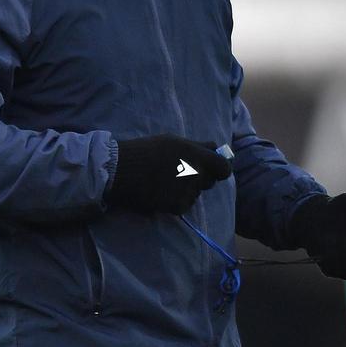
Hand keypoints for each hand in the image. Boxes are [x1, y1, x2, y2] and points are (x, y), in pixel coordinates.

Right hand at [108, 135, 231, 213]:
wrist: (121, 170)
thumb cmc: (146, 151)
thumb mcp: (173, 141)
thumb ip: (198, 146)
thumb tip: (217, 147)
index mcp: (197, 154)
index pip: (224, 168)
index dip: (220, 169)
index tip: (214, 170)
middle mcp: (196, 173)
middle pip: (209, 181)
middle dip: (200, 178)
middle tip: (179, 173)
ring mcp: (187, 191)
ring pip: (196, 193)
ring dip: (187, 190)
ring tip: (165, 181)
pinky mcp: (177, 206)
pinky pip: (185, 204)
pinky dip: (176, 201)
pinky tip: (161, 192)